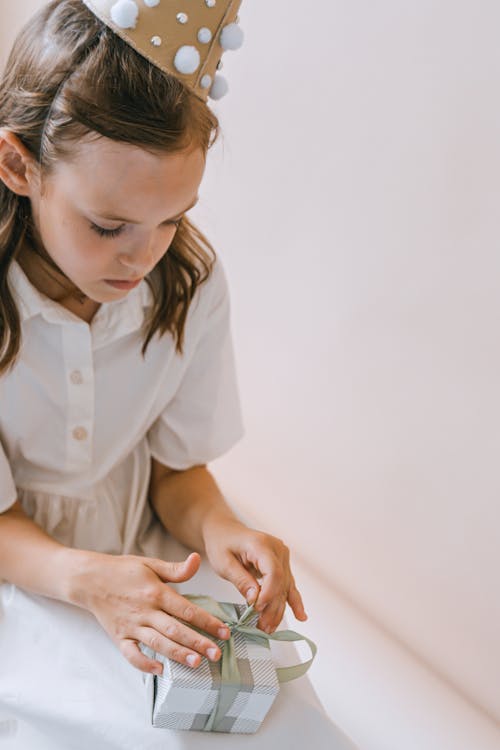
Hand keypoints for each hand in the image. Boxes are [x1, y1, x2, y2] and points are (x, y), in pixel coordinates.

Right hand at [68, 550, 231, 675]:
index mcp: (155, 592)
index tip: (224, 631)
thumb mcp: (151, 564)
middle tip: (217, 654)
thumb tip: (197, 560)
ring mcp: (131, 626)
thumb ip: (176, 569)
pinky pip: (131, 654)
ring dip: (177, 654)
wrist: (90, 579)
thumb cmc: (123, 571)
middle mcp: (145, 611)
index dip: (207, 621)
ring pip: (158, 643)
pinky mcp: (119, 637)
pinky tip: (159, 669)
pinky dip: (144, 664)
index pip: (187, 609)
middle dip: (198, 642)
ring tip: (197, 664)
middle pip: (175, 629)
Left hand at [202, 516, 307, 633]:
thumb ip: (240, 580)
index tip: (257, 609)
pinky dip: (292, 600)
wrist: (224, 530)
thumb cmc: (221, 544)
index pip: (273, 572)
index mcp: (261, 544)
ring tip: (270, 628)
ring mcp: (282, 555)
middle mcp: (277, 548)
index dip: (268, 593)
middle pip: (281, 582)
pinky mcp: (282, 563)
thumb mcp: (223, 562)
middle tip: (262, 627)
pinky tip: (301, 616)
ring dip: (279, 609)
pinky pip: (288, 584)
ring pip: (285, 587)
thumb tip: (255, 598)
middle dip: (272, 607)